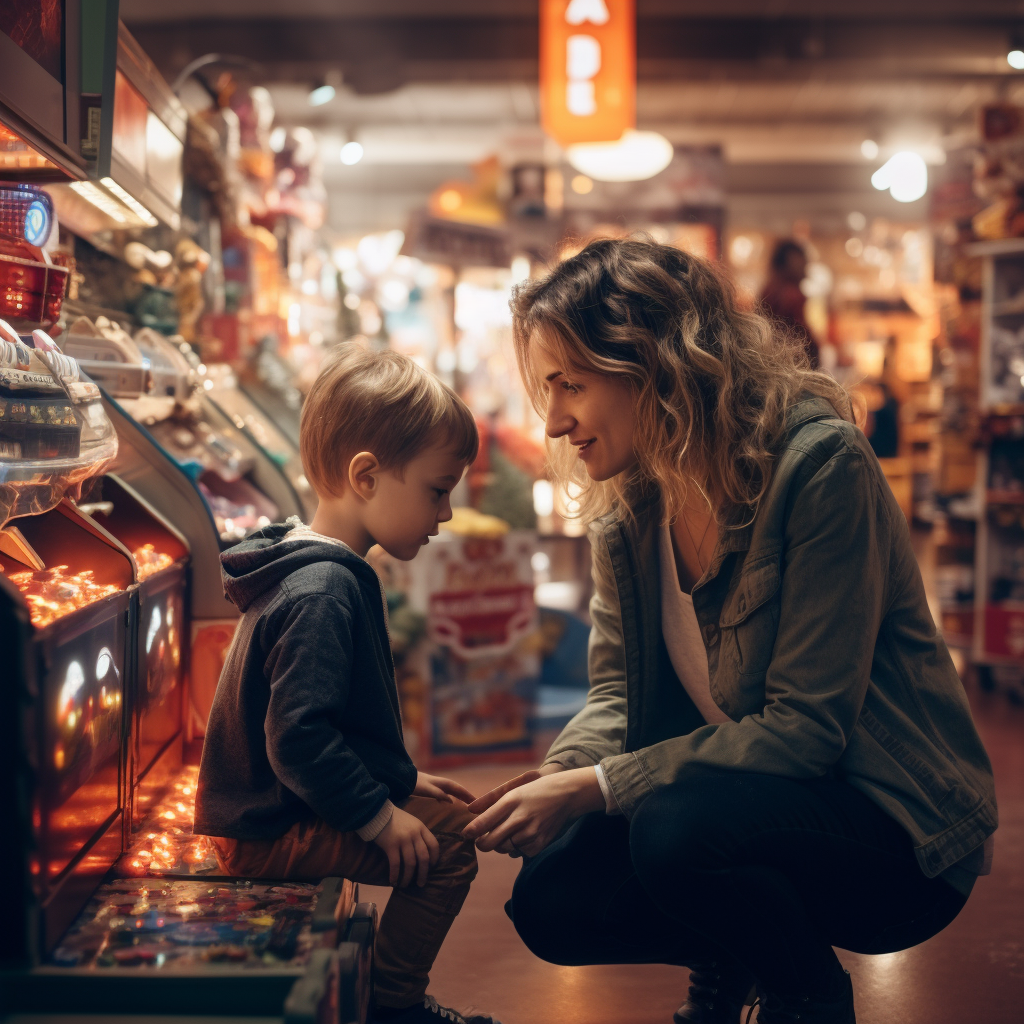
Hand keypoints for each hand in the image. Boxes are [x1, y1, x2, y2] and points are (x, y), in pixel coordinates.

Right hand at [372, 806, 439, 886]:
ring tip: (406, 885)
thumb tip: (423, 852)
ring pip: (410, 863)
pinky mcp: (390, 845)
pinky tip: (393, 881)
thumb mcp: (412, 822)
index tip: (431, 867)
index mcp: (421, 828)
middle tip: (421, 883)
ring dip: (408, 877)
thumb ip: (418, 834)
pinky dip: (395, 875)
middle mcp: (414, 834)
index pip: (434, 845)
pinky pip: (395, 864)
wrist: (377, 811)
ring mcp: (403, 840)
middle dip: (423, 873)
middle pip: (423, 857)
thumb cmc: (395, 818)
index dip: (435, 858)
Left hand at [414, 771, 475, 804]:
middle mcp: (441, 783)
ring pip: (450, 791)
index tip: (476, 801)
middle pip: (456, 789)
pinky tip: (446, 803)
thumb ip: (439, 795)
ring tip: (464, 804)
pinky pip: (443, 793)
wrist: (402, 778)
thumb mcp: (428, 790)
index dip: (467, 794)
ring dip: (458, 796)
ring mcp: (435, 785)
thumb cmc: (415, 784)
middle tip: (474, 803)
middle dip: (465, 795)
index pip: (458, 789)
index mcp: (442, 783)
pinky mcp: (429, 788)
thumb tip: (452, 801)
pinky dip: (448, 798)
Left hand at [461, 767, 604, 858]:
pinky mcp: (539, 844)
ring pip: (502, 849)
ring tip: (509, 830)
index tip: (466, 833)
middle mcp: (519, 818)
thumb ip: (490, 802)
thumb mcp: (513, 790)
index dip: (470, 832)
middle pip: (489, 843)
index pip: (482, 823)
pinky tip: (522, 835)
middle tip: (483, 837)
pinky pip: (518, 853)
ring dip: (501, 844)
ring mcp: (530, 833)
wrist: (566, 795)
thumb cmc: (535, 791)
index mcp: (510, 801)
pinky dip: (516, 848)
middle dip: (482, 843)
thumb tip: (469, 810)